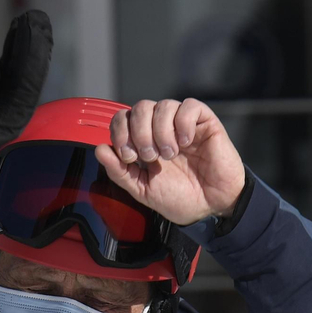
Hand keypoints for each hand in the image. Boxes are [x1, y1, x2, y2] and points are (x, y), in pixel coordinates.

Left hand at [94, 98, 245, 225]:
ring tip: (170, 154)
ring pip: (163, 105)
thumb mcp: (143, 190)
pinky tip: (186, 142)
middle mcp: (161, 128)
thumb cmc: (181, 198)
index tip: (129, 157)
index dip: (120, 132)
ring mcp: (182, 123)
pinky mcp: (204, 122)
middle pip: (141, 107)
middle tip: (150, 156)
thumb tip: (100, 150)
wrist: (211, 207)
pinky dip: (183, 123)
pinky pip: (189, 106)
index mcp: (144, 141)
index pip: (123, 118)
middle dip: (140, 132)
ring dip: (161, 131)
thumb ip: (120, 172)